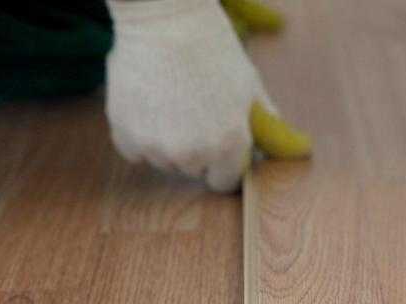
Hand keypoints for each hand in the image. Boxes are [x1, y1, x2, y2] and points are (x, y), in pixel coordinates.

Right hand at [105, 0, 309, 192]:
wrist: (163, 20)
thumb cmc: (212, 49)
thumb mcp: (250, 86)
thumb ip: (265, 123)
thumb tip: (280, 147)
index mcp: (228, 146)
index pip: (224, 182)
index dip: (223, 164)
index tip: (219, 146)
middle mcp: (192, 154)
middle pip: (193, 172)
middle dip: (196, 152)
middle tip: (194, 114)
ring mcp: (156, 147)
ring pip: (164, 162)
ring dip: (168, 144)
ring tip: (171, 105)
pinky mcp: (126, 135)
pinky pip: (136, 151)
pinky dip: (141, 136)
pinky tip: (149, 106)